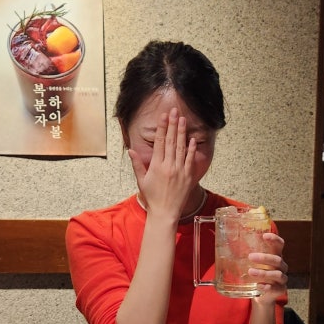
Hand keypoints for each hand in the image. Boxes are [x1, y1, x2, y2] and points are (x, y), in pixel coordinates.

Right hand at [127, 107, 196, 221]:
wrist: (165, 212)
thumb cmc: (152, 197)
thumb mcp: (142, 180)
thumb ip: (137, 164)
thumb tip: (131, 150)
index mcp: (156, 166)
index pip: (159, 142)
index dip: (161, 128)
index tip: (163, 116)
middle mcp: (168, 166)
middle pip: (170, 141)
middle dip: (173, 125)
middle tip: (175, 111)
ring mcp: (179, 171)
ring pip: (181, 147)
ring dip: (182, 132)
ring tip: (183, 119)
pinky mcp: (188, 176)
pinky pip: (190, 160)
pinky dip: (191, 149)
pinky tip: (192, 139)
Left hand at [248, 233, 287, 304]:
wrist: (264, 296)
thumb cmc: (258, 276)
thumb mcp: (254, 265)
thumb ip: (246, 258)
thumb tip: (225, 248)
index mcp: (275, 256)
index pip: (279, 244)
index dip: (274, 239)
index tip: (264, 236)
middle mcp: (281, 266)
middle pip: (277, 260)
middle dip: (264, 258)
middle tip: (250, 257)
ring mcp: (282, 279)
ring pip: (277, 274)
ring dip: (263, 272)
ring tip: (251, 272)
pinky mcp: (280, 289)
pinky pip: (275, 287)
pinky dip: (266, 286)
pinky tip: (258, 285)